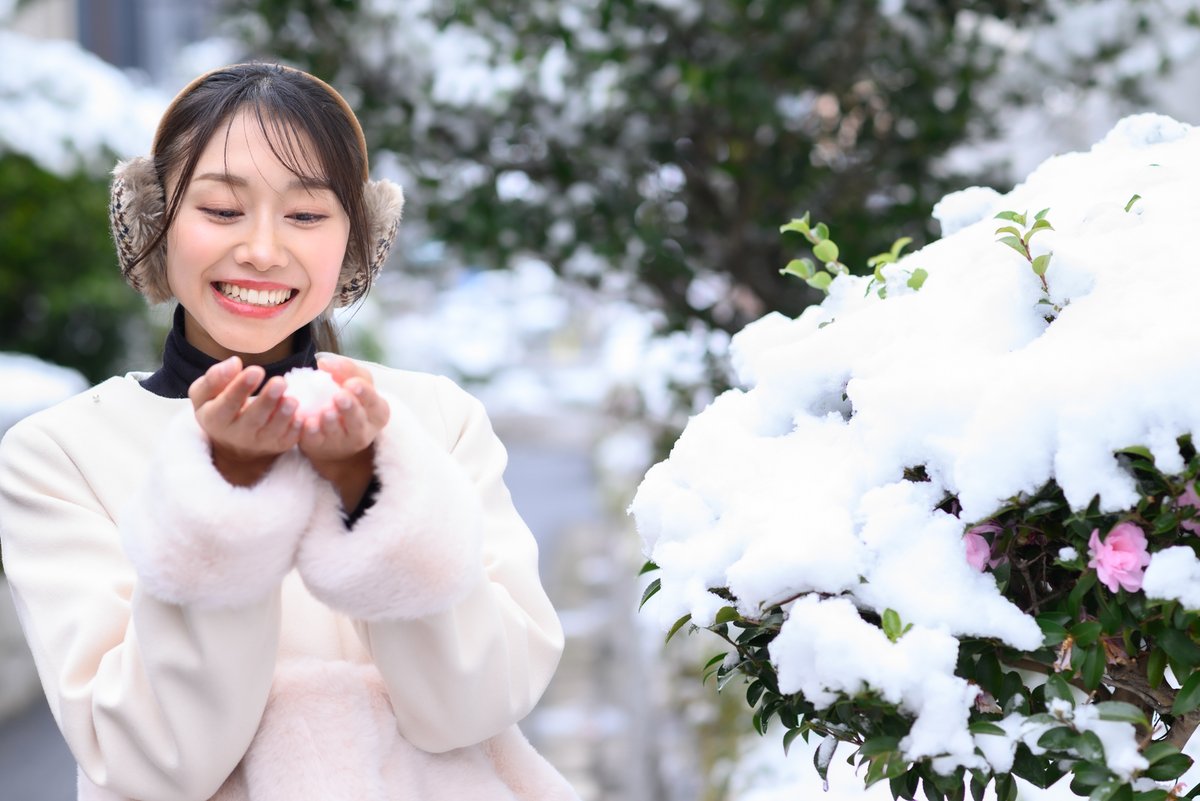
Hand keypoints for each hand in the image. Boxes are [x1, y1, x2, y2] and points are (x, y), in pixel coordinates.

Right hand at [189, 356, 301, 485]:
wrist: (232, 443)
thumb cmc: (219, 408)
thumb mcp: (205, 394)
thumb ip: (214, 378)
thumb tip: (235, 363)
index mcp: (216, 419)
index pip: (227, 404)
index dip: (241, 388)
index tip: (256, 370)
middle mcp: (237, 435)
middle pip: (253, 419)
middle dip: (267, 401)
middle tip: (280, 382)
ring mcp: (259, 443)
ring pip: (273, 431)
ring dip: (284, 415)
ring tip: (293, 399)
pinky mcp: (278, 446)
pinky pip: (288, 439)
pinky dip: (296, 428)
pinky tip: (301, 415)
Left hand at [299, 356, 389, 507]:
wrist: (334, 435)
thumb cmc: (348, 402)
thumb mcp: (354, 383)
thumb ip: (345, 369)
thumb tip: (325, 362)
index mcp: (376, 411)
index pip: (373, 401)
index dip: (364, 392)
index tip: (351, 384)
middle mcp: (363, 430)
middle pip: (358, 420)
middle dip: (349, 408)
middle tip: (340, 396)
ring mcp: (342, 441)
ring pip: (337, 432)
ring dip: (330, 421)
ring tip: (325, 410)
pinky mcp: (321, 447)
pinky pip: (316, 440)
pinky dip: (311, 432)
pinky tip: (308, 423)